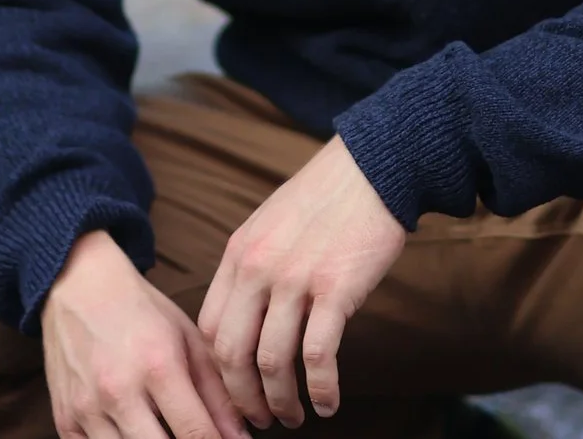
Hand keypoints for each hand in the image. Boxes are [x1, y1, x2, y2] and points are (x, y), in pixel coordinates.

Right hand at [43, 231, 249, 438]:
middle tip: (194, 437)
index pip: (196, 434)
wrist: (78, 287)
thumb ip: (216, 393)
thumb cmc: (140, 312)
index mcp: (158, 366)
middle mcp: (118, 391)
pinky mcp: (64, 420)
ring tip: (163, 431)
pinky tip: (132, 432)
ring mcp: (86, 409)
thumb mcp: (188, 340)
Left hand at [197, 137, 406, 427]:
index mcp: (237, 254)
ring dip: (281, 401)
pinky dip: (321, 388)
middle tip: (258, 420)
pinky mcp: (335, 289)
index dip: (218, 370)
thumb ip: (252, 267)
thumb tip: (247, 319)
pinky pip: (318, 355)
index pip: (209, 327)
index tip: (234, 391)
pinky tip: (328, 402)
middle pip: (232, 353)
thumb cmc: (325, 199)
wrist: (373, 168)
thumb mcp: (269, 224)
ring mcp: (295, 279)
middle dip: (243, 398)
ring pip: (272, 362)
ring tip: (294, 417)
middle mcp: (257, 269)